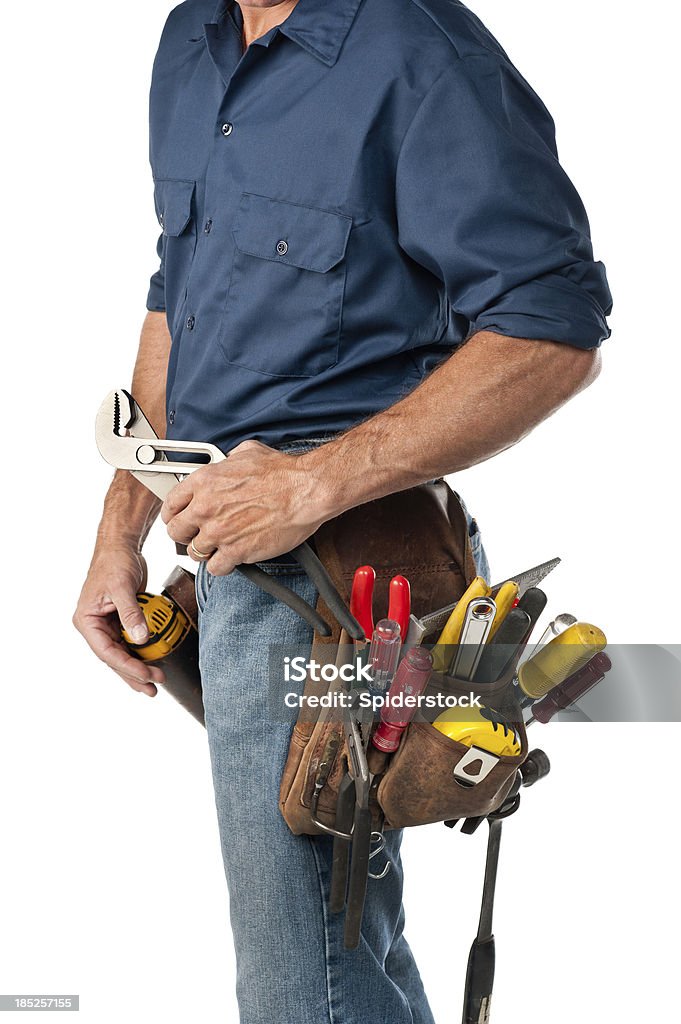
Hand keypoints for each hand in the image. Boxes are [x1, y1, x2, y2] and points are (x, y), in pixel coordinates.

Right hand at [73, 544, 164, 696]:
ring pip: (122, 654)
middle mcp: (94, 626)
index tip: (146, 674)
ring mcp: (107, 625)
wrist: (121, 547)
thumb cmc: (114, 563)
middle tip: (153, 688)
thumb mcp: (122, 587)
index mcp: (87, 621)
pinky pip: (131, 643)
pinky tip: (154, 662)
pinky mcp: (121, 621)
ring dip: (138, 668)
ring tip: (155, 683)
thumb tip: (141, 639)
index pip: (106, 652)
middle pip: (114, 659)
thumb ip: (131, 614)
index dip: (126, 666)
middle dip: (133, 674)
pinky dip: (142, 653)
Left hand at [160, 440, 328, 574]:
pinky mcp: (236, 551)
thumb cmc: (283, 472)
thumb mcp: (247, 452)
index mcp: (205, 481)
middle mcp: (206, 507)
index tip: (178, 519)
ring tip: (219, 546)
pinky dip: (223, 565)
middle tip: (196, 535)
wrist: (305, 491)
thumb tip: (227, 463)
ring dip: (205, 551)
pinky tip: (232, 557)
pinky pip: (216, 568)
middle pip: (175, 532)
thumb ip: (228, 462)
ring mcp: (219, 532)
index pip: (171, 504)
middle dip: (185, 535)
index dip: (173, 514)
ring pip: (194, 553)